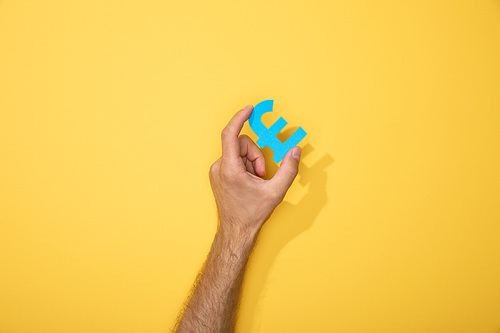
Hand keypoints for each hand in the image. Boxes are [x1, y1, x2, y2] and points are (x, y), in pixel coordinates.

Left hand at [209, 105, 301, 237]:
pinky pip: (234, 160)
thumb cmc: (252, 214)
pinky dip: (245, 167)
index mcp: (230, 170)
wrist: (236, 231)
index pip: (230, 134)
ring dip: (251, 163)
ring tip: (255, 181)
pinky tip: (248, 182)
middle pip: (241, 144)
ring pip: (238, 152)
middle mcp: (219, 168)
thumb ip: (289, 169)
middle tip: (261, 175)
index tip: (249, 109)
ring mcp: (216, 171)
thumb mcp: (276, 192)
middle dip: (256, 156)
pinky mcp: (218, 174)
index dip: (240, 118)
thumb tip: (295, 151)